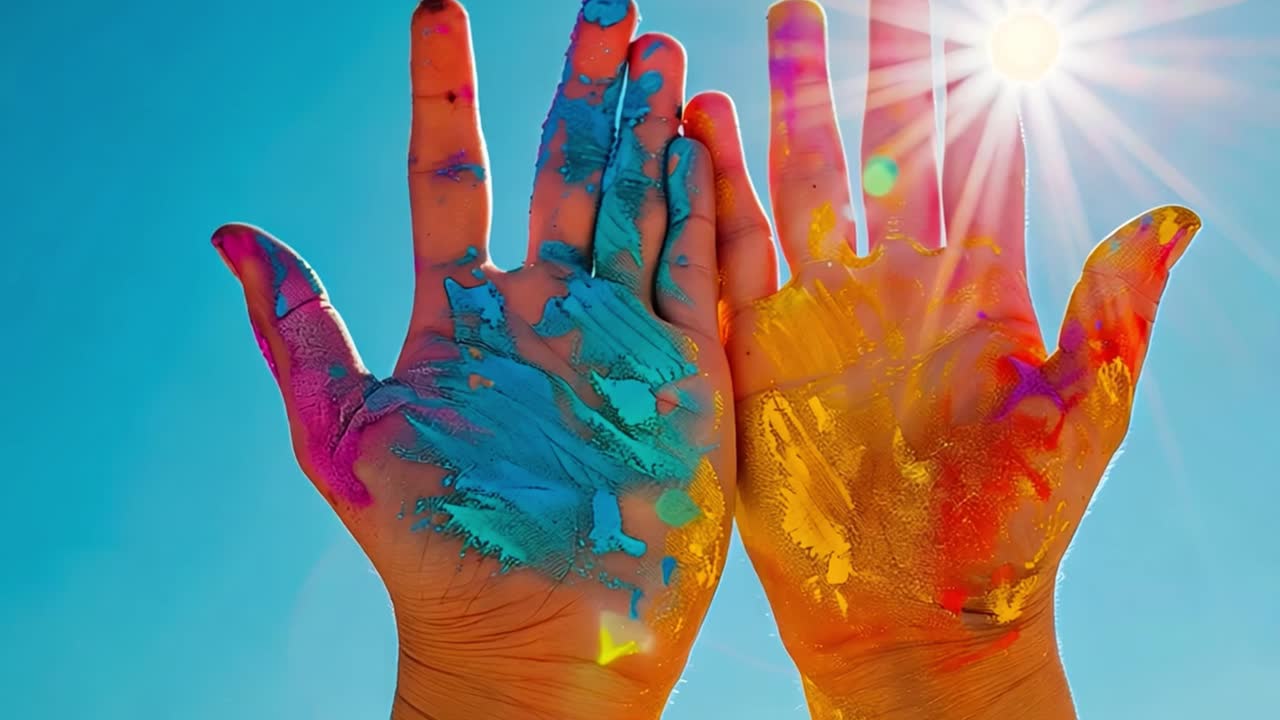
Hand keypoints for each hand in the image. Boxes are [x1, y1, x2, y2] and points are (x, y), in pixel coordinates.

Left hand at [212, 2, 731, 718]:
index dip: (445, 91)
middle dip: (582, 85)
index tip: (435, 6)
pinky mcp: (684, 371)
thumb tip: (229, 230)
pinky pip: (695, 269)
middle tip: (603, 2)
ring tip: (655, 46)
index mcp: (463, 313)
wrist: (529, 639)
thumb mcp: (342, 429)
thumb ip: (300, 326)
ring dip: (648, 125)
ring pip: (638, 203)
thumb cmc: (429, 547)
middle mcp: (546, 310)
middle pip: (568, 172)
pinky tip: (698, 133)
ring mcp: (619, 334)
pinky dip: (699, 201)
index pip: (452, 176)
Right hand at [684, 0, 1198, 716]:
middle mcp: (893, 285)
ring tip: (772, 28)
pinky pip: (730, 259)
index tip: (951, 6)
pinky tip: (696, 130)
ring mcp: (820, 315)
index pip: (968, 152)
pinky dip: (712, 194)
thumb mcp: (1078, 417)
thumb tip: (1180, 213)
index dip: (958, 79)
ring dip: (780, 110)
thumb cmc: (1009, 528)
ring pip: (796, 185)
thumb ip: (1112, 314)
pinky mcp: (757, 355)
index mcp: (975, 288)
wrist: (914, 613)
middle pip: (873, 147)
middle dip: (857, 67)